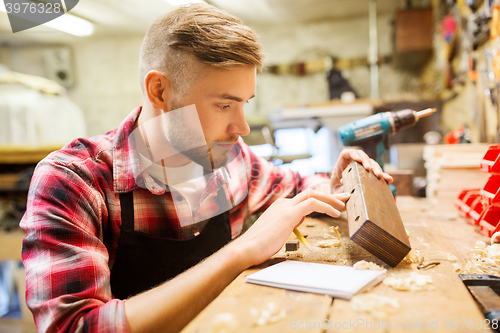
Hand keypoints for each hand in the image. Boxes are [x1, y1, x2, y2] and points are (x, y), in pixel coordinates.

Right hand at [234, 189, 349, 266]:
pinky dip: (326, 206)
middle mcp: (283, 203)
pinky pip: (312, 204)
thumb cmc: (259, 246)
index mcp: (280, 207)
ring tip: (344, 205)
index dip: (321, 200)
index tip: (333, 205)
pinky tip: (335, 214)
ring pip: (313, 194)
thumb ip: (288, 223)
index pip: (304, 198)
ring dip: (331, 199)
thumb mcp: (277, 231)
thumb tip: (298, 221)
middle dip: (330, 195)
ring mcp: (286, 207)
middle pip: (311, 193)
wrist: (246, 249)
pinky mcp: (289, 213)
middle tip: (345, 198)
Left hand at [330, 149, 392, 192]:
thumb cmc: (335, 195)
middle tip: (370, 169)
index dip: (353, 153)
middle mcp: (352, 165)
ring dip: (376, 168)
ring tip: (379, 175)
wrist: (339, 201)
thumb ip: (339, 191)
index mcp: (341, 166)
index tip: (358, 159)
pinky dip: (383, 176)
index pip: (346, 154)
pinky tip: (389, 179)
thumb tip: (347, 191)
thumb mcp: (335, 194)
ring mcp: (361, 170)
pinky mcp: (368, 176)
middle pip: (361, 157)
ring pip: (370, 163)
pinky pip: (376, 173)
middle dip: (367, 161)